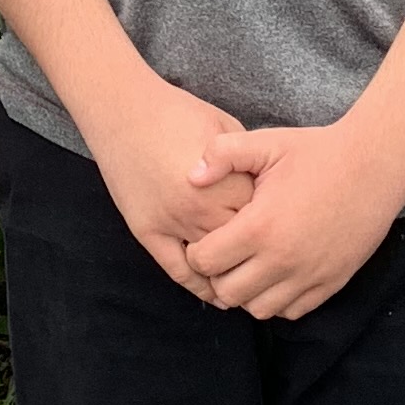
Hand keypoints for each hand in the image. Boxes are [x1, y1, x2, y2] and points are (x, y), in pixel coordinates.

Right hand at [85, 72, 255, 301]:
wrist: (123, 109)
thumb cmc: (177, 112)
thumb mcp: (225, 129)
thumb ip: (247, 165)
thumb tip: (268, 191)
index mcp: (223, 181)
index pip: (262, 219)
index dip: (273, 220)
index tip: (280, 222)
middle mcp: (199, 208)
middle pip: (241, 245)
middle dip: (255, 248)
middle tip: (272, 257)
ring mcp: (171, 223)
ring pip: (213, 264)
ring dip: (233, 273)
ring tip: (252, 281)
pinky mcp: (147, 232)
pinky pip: (178, 271)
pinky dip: (200, 287)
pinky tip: (217, 295)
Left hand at [181, 121, 404, 322]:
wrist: (374, 163)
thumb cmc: (317, 151)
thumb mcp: (267, 142)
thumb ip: (222, 154)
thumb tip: (191, 177)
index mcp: (260, 227)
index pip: (205, 263)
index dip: (196, 251)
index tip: (204, 237)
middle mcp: (282, 259)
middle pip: (228, 294)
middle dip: (218, 276)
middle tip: (224, 253)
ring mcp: (309, 275)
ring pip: (259, 309)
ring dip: (248, 292)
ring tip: (250, 264)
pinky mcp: (331, 283)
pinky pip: (293, 311)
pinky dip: (279, 299)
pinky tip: (278, 271)